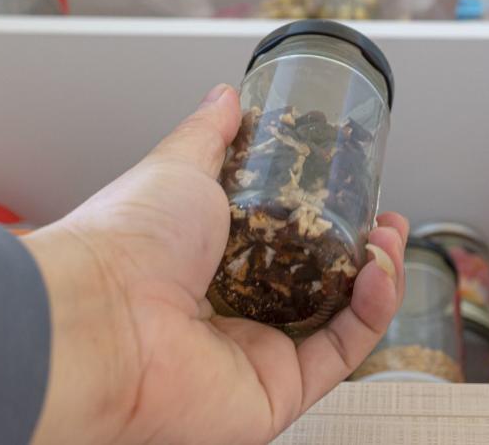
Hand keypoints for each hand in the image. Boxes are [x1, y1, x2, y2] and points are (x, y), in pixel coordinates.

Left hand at [22, 84, 408, 444]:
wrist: (99, 316)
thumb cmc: (124, 244)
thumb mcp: (179, 166)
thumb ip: (211, 134)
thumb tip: (227, 96)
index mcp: (211, 262)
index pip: (287, 244)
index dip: (329, 219)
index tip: (360, 193)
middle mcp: (233, 313)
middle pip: (321, 284)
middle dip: (364, 250)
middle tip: (386, 222)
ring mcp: (255, 355)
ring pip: (339, 321)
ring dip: (377, 279)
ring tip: (389, 239)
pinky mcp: (276, 392)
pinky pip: (339, 355)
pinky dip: (370, 314)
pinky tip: (379, 271)